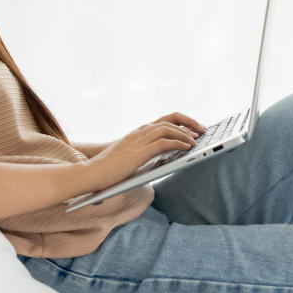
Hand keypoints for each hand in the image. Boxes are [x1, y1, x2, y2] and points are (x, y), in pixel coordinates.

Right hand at [88, 113, 206, 191]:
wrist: (91, 173)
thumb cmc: (108, 170)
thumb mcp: (129, 159)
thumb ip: (143, 156)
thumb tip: (160, 161)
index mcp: (137, 133)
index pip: (163, 120)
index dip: (181, 122)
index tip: (193, 128)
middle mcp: (139, 132)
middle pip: (170, 119)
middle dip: (188, 123)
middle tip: (202, 130)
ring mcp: (139, 140)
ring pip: (168, 128)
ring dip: (186, 133)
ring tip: (197, 140)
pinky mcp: (140, 152)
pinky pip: (164, 143)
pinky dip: (179, 143)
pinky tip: (188, 148)